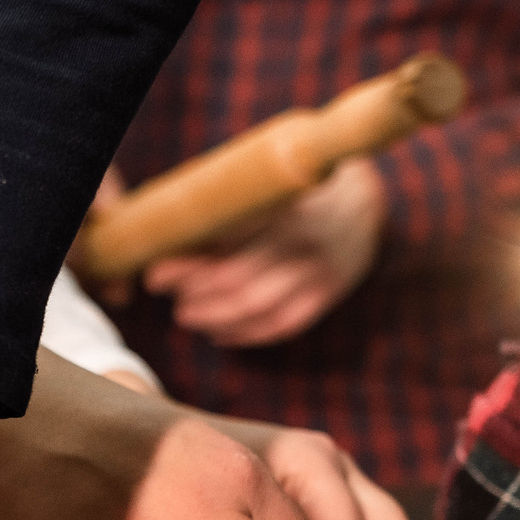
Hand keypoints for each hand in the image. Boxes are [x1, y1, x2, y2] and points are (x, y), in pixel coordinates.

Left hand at [141, 156, 385, 346]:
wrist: (364, 201)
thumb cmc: (296, 189)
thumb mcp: (268, 184)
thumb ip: (228, 204)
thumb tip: (167, 231)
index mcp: (285, 204)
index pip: (225, 243)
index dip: (185, 266)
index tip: (155, 274)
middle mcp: (305, 240)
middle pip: (237, 280)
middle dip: (192, 294)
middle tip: (166, 295)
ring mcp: (320, 270)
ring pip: (257, 309)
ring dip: (213, 318)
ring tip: (185, 315)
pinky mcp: (327, 294)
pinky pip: (282, 325)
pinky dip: (244, 335)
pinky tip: (217, 334)